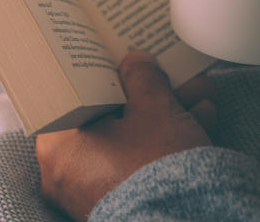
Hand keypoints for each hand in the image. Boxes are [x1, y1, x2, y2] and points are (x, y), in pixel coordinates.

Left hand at [35, 50, 214, 220]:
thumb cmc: (155, 168)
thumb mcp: (154, 108)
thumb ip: (142, 77)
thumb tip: (136, 61)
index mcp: (58, 142)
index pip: (76, 94)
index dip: (104, 70)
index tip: (123, 56)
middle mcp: (65, 170)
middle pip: (109, 115)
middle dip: (148, 92)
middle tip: (170, 72)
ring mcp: (91, 190)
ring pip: (130, 138)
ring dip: (166, 113)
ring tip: (198, 92)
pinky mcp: (121, 202)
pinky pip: (139, 162)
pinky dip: (166, 142)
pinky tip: (201, 119)